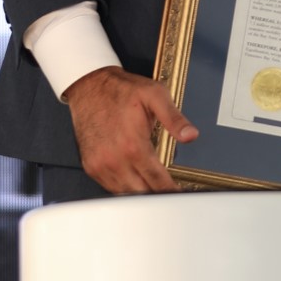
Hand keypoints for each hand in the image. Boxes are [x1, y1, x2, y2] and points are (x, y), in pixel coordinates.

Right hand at [65, 67, 196, 193]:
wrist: (90, 86)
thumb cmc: (121, 90)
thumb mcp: (155, 95)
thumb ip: (174, 118)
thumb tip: (191, 135)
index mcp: (133, 145)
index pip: (157, 180)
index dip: (171, 190)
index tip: (180, 194)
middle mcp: (114, 159)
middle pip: (141, 193)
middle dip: (157, 194)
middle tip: (170, 192)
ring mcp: (100, 165)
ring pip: (124, 194)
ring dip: (140, 193)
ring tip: (154, 189)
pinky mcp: (90, 166)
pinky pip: (109, 187)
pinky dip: (123, 188)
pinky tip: (134, 181)